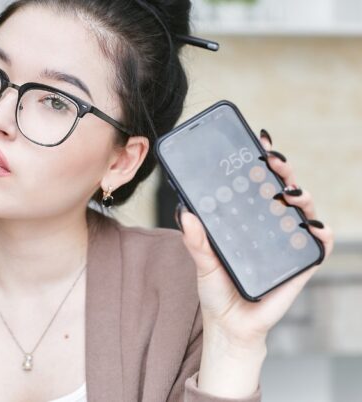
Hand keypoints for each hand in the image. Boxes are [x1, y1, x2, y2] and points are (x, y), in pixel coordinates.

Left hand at [177, 129, 333, 342]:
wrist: (230, 326)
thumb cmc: (216, 291)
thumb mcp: (202, 263)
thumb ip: (195, 240)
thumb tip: (184, 212)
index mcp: (246, 219)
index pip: (257, 183)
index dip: (261, 161)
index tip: (257, 140)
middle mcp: (270, 226)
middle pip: (283, 189)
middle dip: (281, 169)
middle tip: (272, 159)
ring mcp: (287, 243)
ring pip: (304, 210)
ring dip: (301, 195)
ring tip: (288, 192)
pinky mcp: (301, 265)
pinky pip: (319, 245)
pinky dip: (321, 233)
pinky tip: (311, 226)